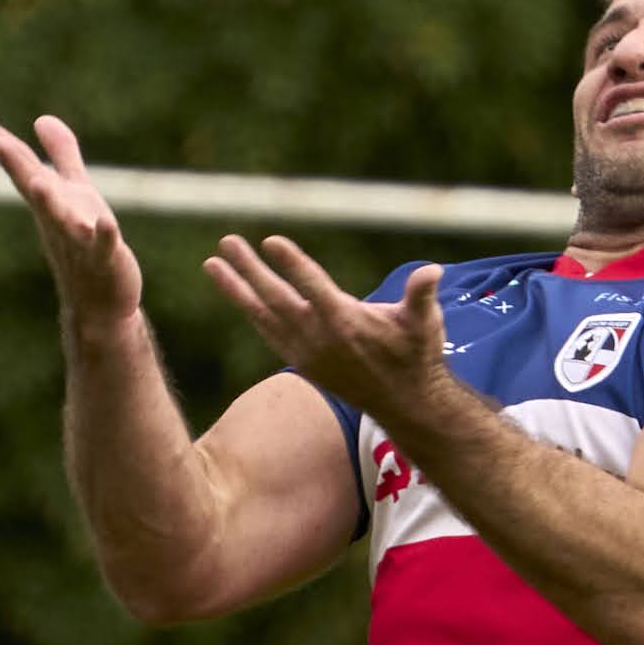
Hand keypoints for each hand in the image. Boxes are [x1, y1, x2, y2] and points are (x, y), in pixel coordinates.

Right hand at [0, 107, 140, 333]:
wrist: (98, 304)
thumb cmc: (83, 244)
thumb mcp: (74, 191)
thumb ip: (61, 155)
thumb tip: (42, 118)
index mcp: (48, 198)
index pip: (20, 164)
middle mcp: (56, 217)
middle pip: (32, 187)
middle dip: (16, 165)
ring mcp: (78, 239)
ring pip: (60, 218)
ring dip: (49, 202)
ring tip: (38, 183)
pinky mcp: (105, 259)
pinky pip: (102, 246)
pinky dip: (103, 234)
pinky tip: (106, 222)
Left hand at [206, 238, 454, 432]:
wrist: (406, 403)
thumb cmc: (418, 354)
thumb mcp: (425, 323)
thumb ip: (421, 295)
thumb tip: (431, 271)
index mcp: (346, 322)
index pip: (313, 286)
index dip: (292, 264)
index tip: (270, 243)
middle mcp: (319, 338)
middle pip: (276, 297)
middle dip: (249, 269)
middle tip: (226, 241)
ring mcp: (306, 352)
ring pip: (263, 315)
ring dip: (236, 289)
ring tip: (212, 264)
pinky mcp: (302, 362)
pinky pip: (269, 332)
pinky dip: (251, 312)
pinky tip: (236, 293)